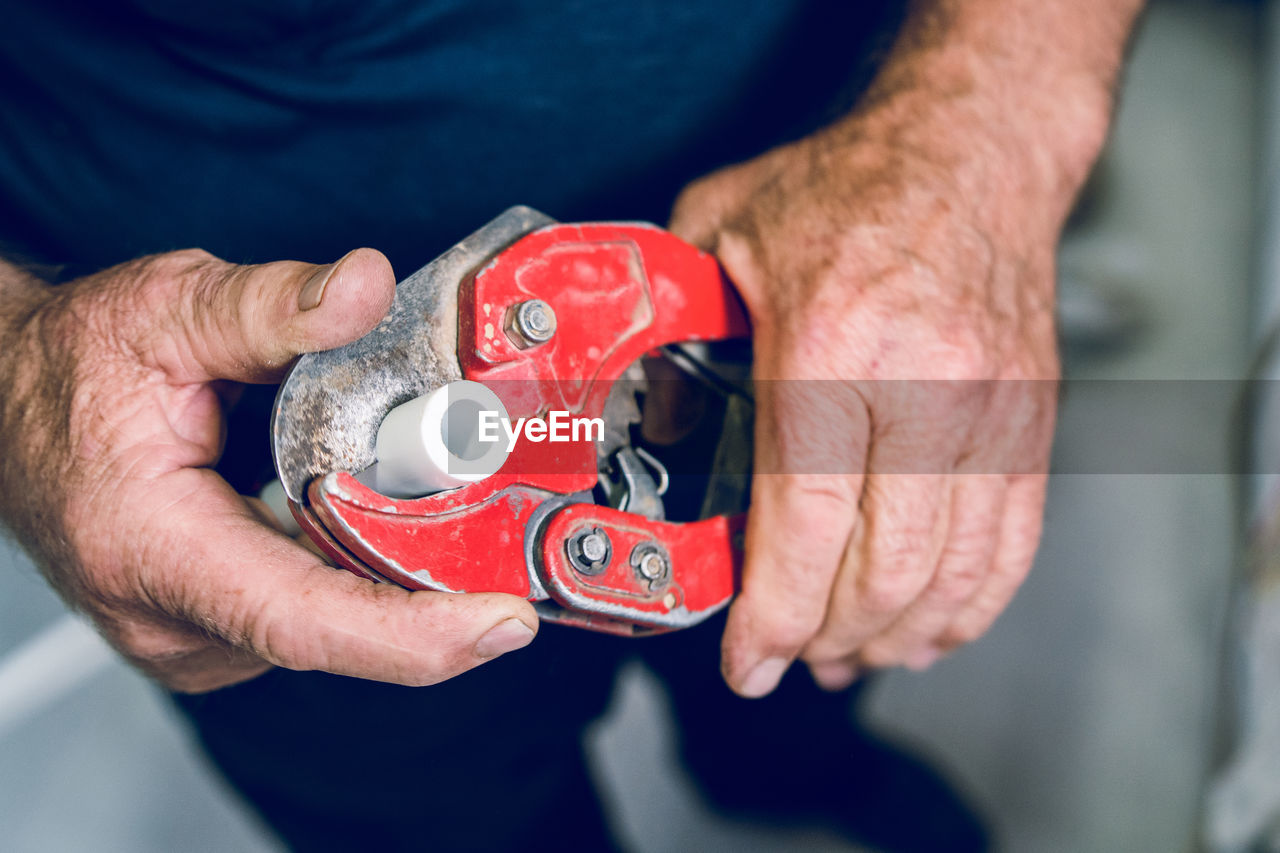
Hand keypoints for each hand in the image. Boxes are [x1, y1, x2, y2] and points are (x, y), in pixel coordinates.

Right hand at [0, 249, 537, 691]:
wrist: (8, 405)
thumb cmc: (68, 368)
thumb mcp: (165, 309)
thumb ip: (270, 303)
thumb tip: (366, 287)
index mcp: (153, 548)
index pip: (303, 619)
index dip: (414, 636)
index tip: (500, 625)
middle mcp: (170, 617)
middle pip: (335, 633)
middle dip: (436, 603)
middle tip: (517, 556)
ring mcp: (188, 633)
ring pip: (327, 632)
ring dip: (400, 590)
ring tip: (462, 538)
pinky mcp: (209, 628)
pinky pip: (307, 620)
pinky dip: (362, 585)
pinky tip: (398, 540)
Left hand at [670, 126, 1058, 696]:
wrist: (975, 153)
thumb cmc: (851, 186)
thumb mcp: (728, 228)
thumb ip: (672, 310)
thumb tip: (629, 384)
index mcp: (833, 346)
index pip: (804, 521)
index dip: (773, 616)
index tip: (747, 664)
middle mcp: (923, 389)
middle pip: (883, 569)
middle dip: (826, 638)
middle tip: (788, 657)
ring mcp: (991, 414)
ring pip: (951, 575)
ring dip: (893, 638)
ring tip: (848, 657)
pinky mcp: (1030, 426)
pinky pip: (1012, 547)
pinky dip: (967, 607)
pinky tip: (926, 630)